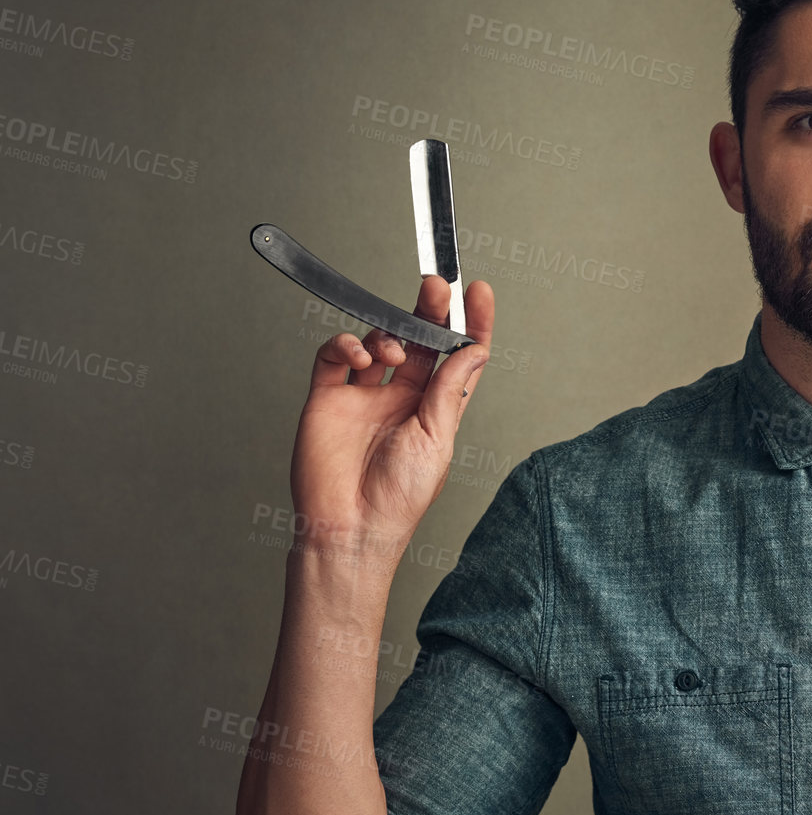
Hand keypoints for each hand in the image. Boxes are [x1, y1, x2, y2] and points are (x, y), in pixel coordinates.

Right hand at [287, 275, 492, 562]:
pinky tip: (361, 356)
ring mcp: (364, 396)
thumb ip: (450, 390)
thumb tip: (475, 349)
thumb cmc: (399, 496)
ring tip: (392, 352)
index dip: (469, 324)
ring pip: (378, 341)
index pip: (456, 357)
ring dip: (389, 335)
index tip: (480, 292)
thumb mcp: (437, 439)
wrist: (350, 526)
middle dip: (429, 311)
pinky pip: (335, 356)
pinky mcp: (328, 398)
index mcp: (435, 409)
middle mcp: (401, 398)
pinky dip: (347, 344)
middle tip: (438, 288)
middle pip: (419, 340)